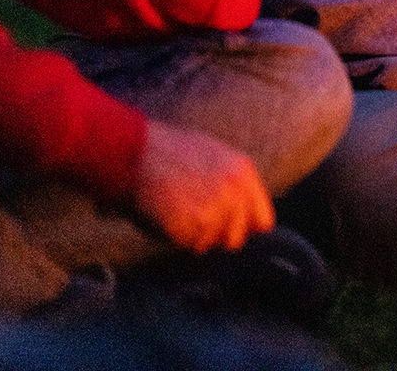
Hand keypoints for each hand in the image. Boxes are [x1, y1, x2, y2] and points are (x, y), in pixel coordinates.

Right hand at [133, 119, 273, 253]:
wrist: (134, 151)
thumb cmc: (165, 151)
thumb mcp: (211, 153)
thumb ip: (231, 181)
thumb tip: (241, 212)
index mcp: (242, 170)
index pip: (262, 221)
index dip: (243, 229)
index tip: (228, 231)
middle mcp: (235, 190)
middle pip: (235, 238)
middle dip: (215, 236)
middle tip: (192, 222)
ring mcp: (217, 207)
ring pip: (210, 244)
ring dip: (192, 237)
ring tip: (175, 214)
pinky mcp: (195, 222)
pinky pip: (190, 245)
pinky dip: (176, 239)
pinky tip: (165, 217)